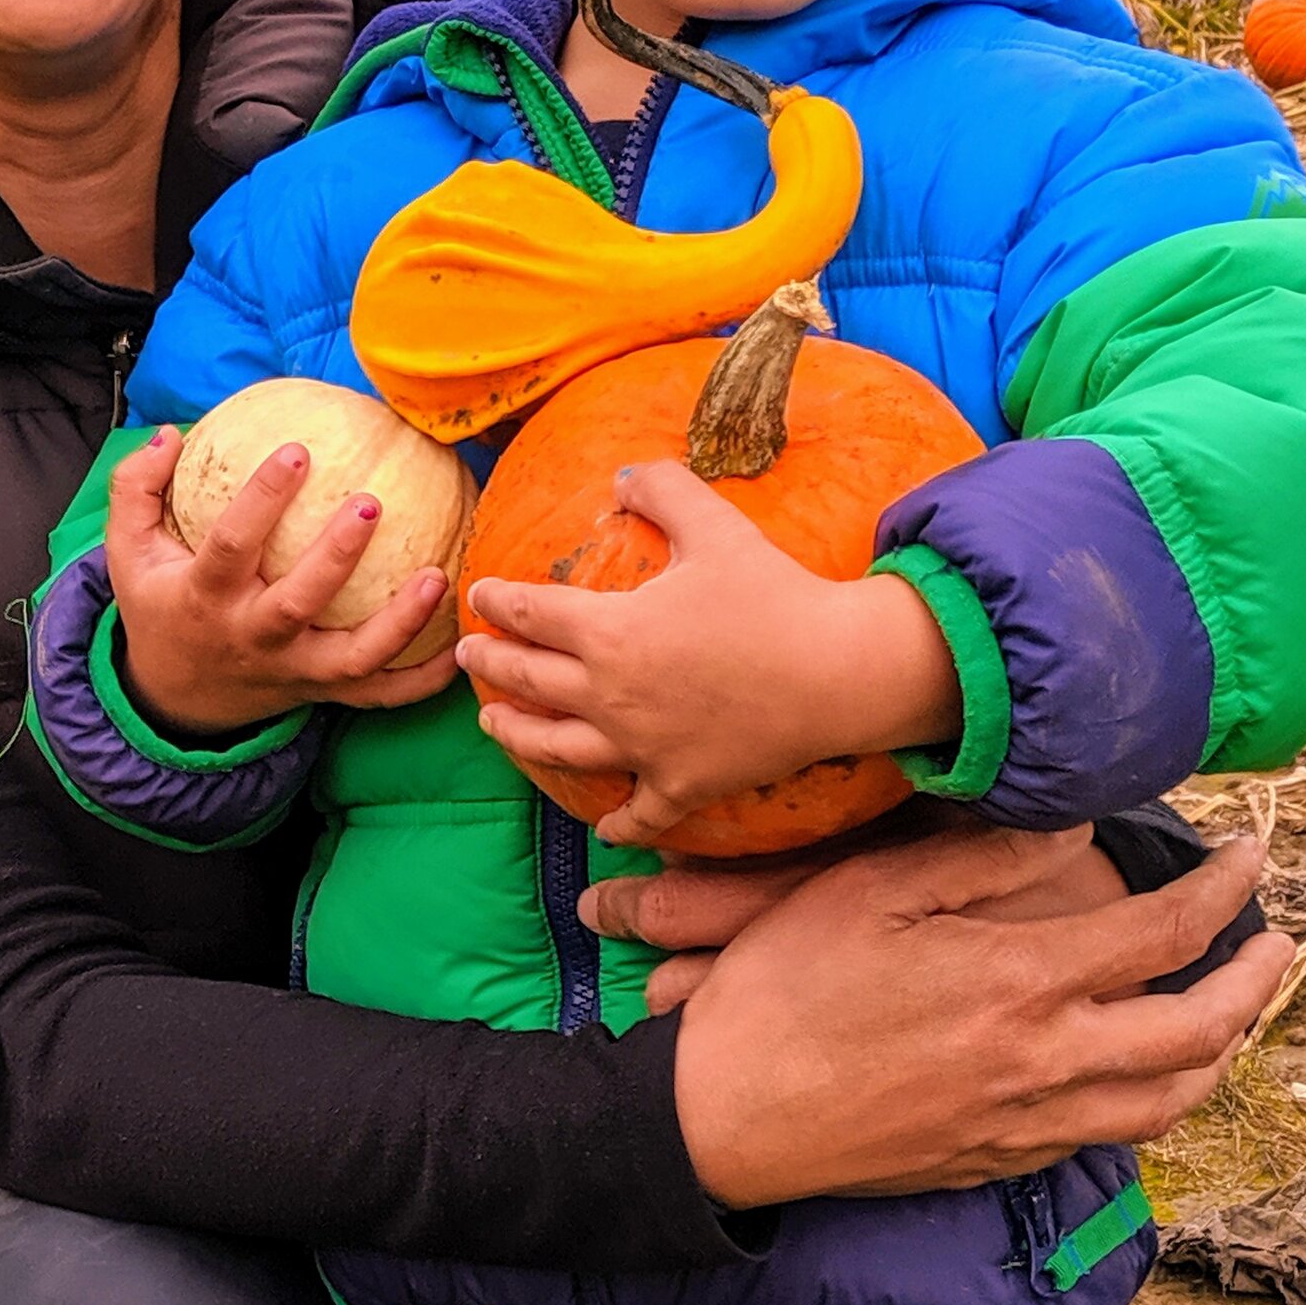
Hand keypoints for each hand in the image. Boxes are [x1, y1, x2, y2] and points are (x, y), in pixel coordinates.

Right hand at [104, 426, 457, 739]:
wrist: (177, 698)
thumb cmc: (163, 607)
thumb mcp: (129, 553)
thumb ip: (136, 488)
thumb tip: (174, 434)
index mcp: (205, 598)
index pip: (231, 546)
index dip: (261, 500)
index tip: (296, 450)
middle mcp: (252, 638)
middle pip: (297, 604)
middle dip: (335, 557)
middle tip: (371, 504)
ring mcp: (293, 672)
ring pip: (352, 658)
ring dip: (399, 624)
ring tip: (438, 575)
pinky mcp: (323, 694)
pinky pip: (380, 695)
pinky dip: (421, 680)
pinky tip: (459, 644)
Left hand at [458, 460, 962, 843]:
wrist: (838, 671)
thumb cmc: (776, 595)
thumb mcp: (716, 526)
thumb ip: (664, 490)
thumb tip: (622, 474)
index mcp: (608, 632)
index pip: (530, 614)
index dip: (498, 602)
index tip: (480, 597)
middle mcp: (610, 696)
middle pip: (528, 681)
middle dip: (489, 666)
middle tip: (467, 657)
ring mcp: (640, 749)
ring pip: (556, 749)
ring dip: (517, 737)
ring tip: (493, 727)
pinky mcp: (680, 786)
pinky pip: (639, 815)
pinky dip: (619, 825)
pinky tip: (605, 830)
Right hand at [659, 827, 1287, 1206]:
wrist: (720, 1120)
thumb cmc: (779, 994)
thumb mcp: (866, 892)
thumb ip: (978, 860)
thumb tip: (1069, 832)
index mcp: (1018, 982)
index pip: (1165, 932)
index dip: (1224, 889)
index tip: (1248, 857)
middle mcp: (1043, 1061)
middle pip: (1197, 1031)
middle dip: (1254, 984)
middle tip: (1273, 945)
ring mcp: (1022, 1123)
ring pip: (1166, 1101)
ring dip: (1217, 1054)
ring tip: (1224, 1016)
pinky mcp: (993, 1162)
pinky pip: (1103, 1139)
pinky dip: (1146, 1101)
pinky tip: (1134, 1073)